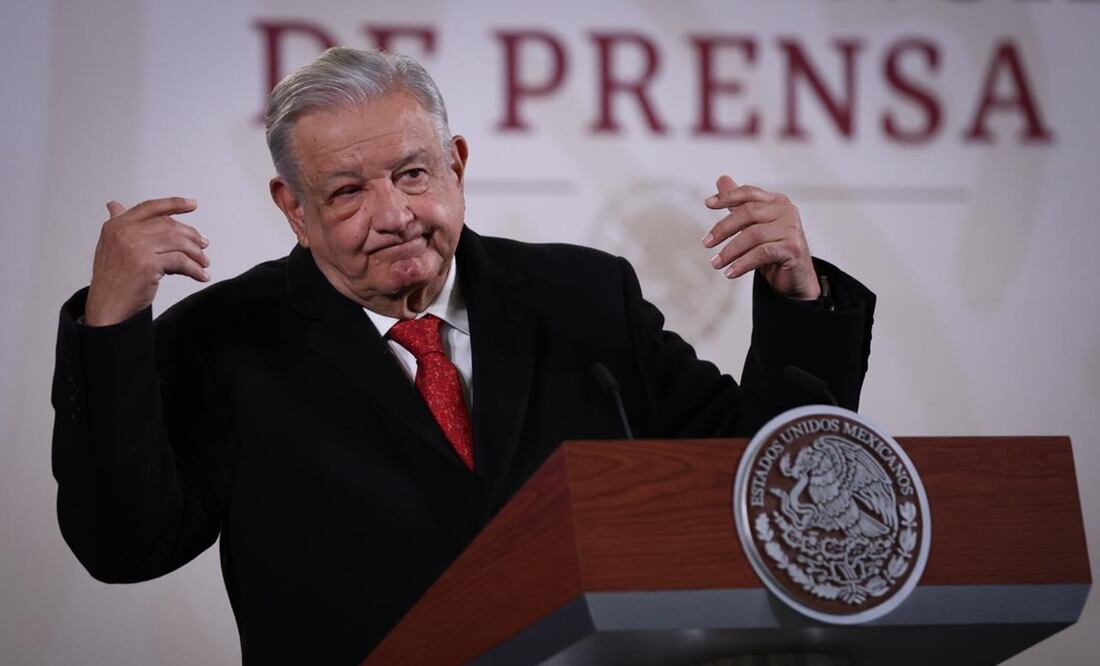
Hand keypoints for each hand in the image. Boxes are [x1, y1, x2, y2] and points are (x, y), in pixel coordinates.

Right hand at [84, 197, 209, 325]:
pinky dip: (195, 269)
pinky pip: (181, 262)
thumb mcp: (110, 246)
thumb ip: (118, 225)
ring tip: (204, 262)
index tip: (192, 204)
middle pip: (169, 225)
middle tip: (204, 245)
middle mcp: (125, 232)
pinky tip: (201, 275)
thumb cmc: (111, 280)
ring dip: (196, 253)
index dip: (174, 204)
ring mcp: (136, 247)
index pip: (150, 208)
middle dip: (191, 235)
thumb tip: (114, 205)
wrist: (107, 307)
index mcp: (116, 225)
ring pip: (178, 242)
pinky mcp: (148, 264)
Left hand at [702, 175, 819, 299]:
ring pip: (753, 235)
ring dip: (730, 251)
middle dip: (723, 228)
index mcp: (776, 202)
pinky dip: (742, 264)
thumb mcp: (754, 226)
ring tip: (716, 264)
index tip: (708, 204)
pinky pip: (761, 253)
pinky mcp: (793, 248)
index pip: (749, 193)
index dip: (728, 196)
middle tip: (706, 243)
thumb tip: (721, 179)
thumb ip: (739, 205)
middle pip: (748, 212)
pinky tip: (730, 272)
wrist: (797, 277)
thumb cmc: (775, 249)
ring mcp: (791, 229)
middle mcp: (786, 211)